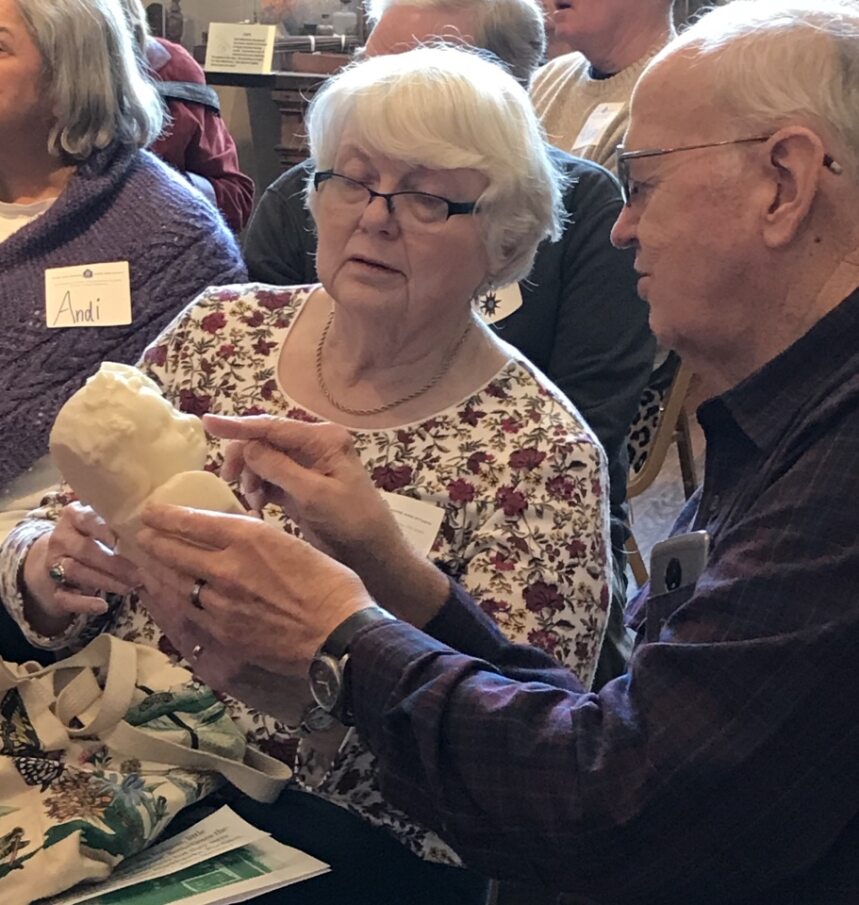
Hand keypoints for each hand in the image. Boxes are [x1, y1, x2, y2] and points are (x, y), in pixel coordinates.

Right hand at [22, 503, 141, 634]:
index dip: (108, 531)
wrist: (60, 560)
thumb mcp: (102, 525)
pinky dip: (84, 604)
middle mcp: (60, 538)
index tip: (130, 541)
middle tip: (139, 573)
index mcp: (73, 516)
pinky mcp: (52, 588)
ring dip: (105, 581)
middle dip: (114, 563)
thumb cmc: (94, 538)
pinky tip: (102, 607)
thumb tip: (151, 532)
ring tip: (128, 588)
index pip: (89, 520)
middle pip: (85, 549)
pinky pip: (65, 597)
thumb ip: (119, 525)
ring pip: (76, 571)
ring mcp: (53, 564)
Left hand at [134, 505, 374, 698]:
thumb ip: (262, 541)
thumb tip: (241, 535)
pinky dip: (170, 602)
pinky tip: (165, 599)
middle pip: (175, 552)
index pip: (195, 522)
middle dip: (153, 541)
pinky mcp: (223, 635)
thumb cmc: (331, 585)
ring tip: (146, 564)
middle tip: (140, 535)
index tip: (151, 511)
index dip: (167, 516)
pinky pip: (186, 614)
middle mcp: (227, 568)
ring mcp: (221, 605)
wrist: (339, 636)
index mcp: (250, 538)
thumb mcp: (296, 545)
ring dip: (156, 572)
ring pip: (174, 585)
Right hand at [207, 415, 395, 558]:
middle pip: (265, 442)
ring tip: (253, 500)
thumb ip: (279, 467)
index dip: (238, 425)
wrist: (372, 553)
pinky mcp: (299, 487)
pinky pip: (269, 480)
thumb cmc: (351, 521)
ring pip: (263, 461)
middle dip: (244, 458)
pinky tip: (258, 507)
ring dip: (251, 477)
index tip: (207, 424)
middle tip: (229, 479)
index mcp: (323, 440)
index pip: (274, 426)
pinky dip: (259, 490)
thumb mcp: (314, 494)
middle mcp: (314, 447)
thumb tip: (247, 446)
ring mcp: (306, 467)